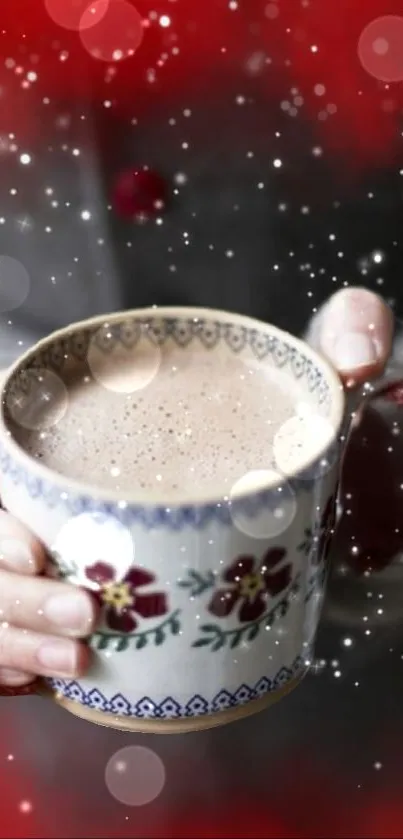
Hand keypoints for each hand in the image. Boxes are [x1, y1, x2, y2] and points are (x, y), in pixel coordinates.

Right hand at [0, 287, 393, 690]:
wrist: (292, 484)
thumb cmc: (278, 423)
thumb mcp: (302, 377)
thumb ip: (344, 333)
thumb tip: (358, 352)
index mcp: (83, 414)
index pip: (6, 444)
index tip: (36, 544)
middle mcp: (57, 481)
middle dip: (13, 590)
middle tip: (83, 614)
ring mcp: (60, 539)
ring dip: (14, 634)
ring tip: (75, 658)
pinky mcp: (72, 591)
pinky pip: (11, 635)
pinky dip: (13, 662)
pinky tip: (48, 678)